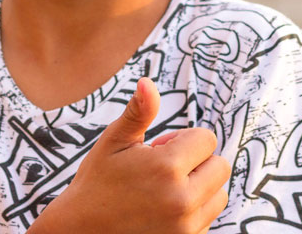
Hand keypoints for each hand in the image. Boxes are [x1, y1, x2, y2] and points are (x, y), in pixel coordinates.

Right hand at [30, 77, 230, 233]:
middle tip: (163, 168)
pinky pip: (209, 219)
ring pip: (219, 194)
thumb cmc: (97, 181)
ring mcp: (186, 227)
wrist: (81, 230)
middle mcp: (182, 199)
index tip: (159, 148)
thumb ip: (139, 112)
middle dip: (197, 161)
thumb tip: (147, 82)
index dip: (184, 139)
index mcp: (166, 167)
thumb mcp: (114, 141)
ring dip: (200, 187)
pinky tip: (164, 209)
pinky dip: (194, 211)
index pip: (207, 139)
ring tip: (165, 189)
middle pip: (221, 166)